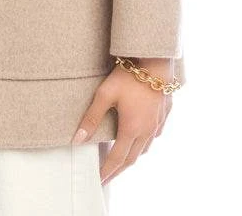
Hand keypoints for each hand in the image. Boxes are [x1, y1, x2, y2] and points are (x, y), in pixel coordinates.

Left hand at [72, 57, 174, 185]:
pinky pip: (154, 136)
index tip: (99, 180)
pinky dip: (145, 142)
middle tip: (108, 176)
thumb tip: (77, 140)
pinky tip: (140, 138)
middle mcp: (146, 131)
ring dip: (132, 156)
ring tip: (121, 159)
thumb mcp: (105, 94)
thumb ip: (91, 118)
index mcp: (131, 129)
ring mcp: (157, 123)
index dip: (107, 172)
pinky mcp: (164, 114)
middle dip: (118, 169)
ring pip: (145, 148)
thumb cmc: (129, 76)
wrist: (156, 61)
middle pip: (132, 158)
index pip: (117, 159)